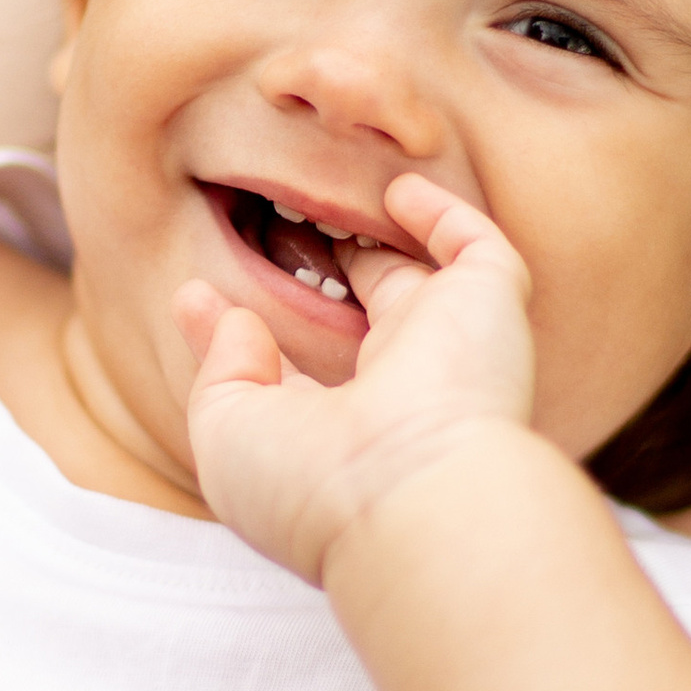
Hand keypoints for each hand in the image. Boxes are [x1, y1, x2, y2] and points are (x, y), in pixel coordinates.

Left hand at [174, 173, 535, 581]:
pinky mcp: (490, 303)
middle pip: (364, 324)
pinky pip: (476, 246)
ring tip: (328, 197)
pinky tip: (396, 193)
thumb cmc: (311, 484)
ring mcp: (449, 346)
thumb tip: (234, 320)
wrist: (411, 497)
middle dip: (326, 278)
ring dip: (379, 239)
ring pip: (422, 280)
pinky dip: (440, 214)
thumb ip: (219, 372)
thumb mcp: (227, 436)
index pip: (299, 377)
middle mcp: (401, 394)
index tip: (200, 295)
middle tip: (276, 226)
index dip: (248, 338)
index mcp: (340, 438)